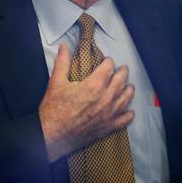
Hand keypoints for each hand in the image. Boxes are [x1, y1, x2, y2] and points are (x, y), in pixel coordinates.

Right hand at [39, 44, 134, 161]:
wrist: (51, 135)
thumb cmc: (53, 110)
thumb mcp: (56, 82)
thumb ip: (62, 63)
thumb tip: (64, 47)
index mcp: (93, 86)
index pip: (108, 69)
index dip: (109, 62)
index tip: (108, 61)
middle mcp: (105, 99)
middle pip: (120, 82)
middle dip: (122, 73)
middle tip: (123, 70)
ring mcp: (108, 114)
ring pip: (125, 99)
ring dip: (128, 91)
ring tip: (130, 87)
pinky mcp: (106, 127)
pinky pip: (123, 121)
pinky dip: (128, 115)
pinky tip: (130, 112)